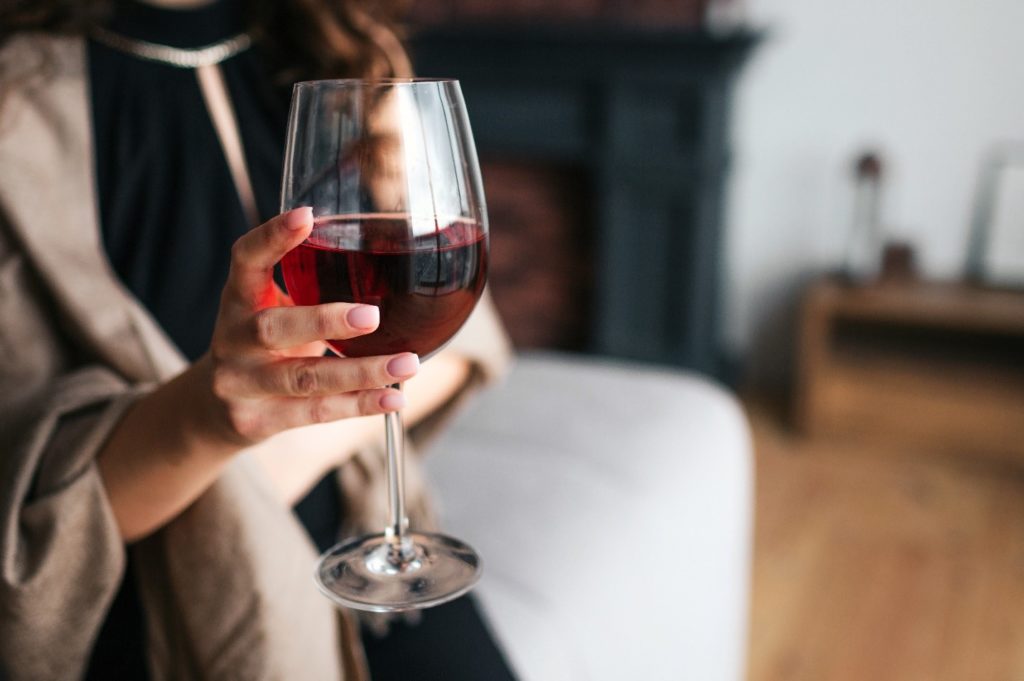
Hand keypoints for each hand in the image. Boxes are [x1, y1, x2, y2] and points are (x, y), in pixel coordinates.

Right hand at [202, 207, 418, 444]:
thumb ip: (312, 289)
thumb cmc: (264, 346)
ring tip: (406, 364)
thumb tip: (398, 268)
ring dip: (360, 373)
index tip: (307, 215)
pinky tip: (393, 398)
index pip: (246, 259)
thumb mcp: (274, 308)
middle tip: (373, 316)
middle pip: (273, 328)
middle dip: (324, 321)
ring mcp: (240, 383)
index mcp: (238, 298)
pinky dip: (358, 405)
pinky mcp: (255, 420)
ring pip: (303, 377)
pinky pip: (315, 412)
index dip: (272, 237)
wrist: (213, 409)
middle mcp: (233, 338)